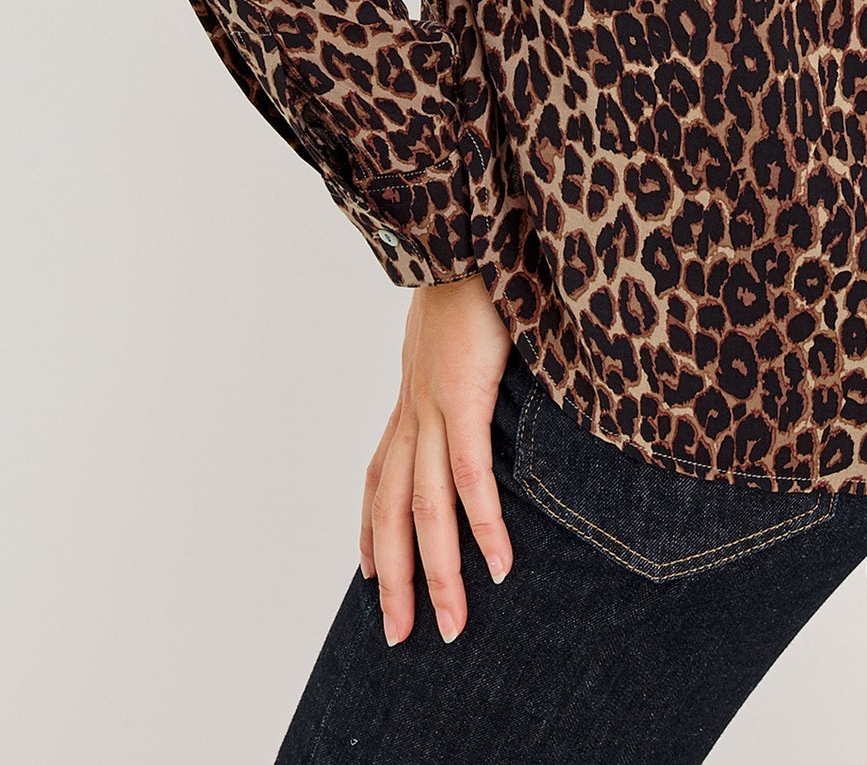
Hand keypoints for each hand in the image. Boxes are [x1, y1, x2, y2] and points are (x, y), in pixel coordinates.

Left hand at [360, 270, 515, 646]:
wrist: (464, 229)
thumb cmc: (476, 273)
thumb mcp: (461, 330)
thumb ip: (465, 364)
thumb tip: (483, 377)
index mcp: (412, 394)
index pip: (380, 476)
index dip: (373, 531)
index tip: (370, 576)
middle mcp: (413, 408)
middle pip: (392, 512)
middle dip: (396, 579)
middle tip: (400, 635)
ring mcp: (433, 405)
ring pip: (426, 508)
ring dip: (437, 573)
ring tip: (449, 625)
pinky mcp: (463, 395)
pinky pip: (470, 476)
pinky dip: (482, 526)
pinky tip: (496, 566)